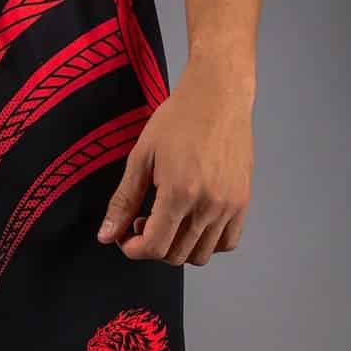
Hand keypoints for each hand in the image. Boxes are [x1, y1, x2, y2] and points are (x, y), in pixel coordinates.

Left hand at [97, 58, 253, 264]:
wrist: (219, 94)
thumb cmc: (178, 118)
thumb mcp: (141, 157)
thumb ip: (123, 200)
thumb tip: (106, 236)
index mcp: (180, 193)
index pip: (154, 247)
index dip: (133, 249)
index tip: (126, 236)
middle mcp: (208, 205)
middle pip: (175, 256)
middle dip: (152, 247)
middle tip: (144, 221)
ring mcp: (229, 205)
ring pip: (201, 255)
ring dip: (178, 248)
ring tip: (169, 220)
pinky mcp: (243, 201)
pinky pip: (227, 243)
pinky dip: (207, 243)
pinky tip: (193, 222)